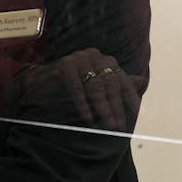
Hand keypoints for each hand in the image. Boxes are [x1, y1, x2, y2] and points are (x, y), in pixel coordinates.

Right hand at [17, 47, 140, 131]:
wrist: (38, 81)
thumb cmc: (69, 85)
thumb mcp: (95, 86)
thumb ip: (117, 84)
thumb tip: (143, 81)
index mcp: (104, 60)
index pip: (121, 80)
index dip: (129, 96)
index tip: (137, 112)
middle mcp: (94, 56)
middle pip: (109, 84)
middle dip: (115, 107)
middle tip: (118, 125)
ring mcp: (79, 58)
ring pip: (95, 87)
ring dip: (102, 108)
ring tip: (107, 124)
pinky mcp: (65, 65)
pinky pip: (76, 87)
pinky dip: (82, 104)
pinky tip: (87, 118)